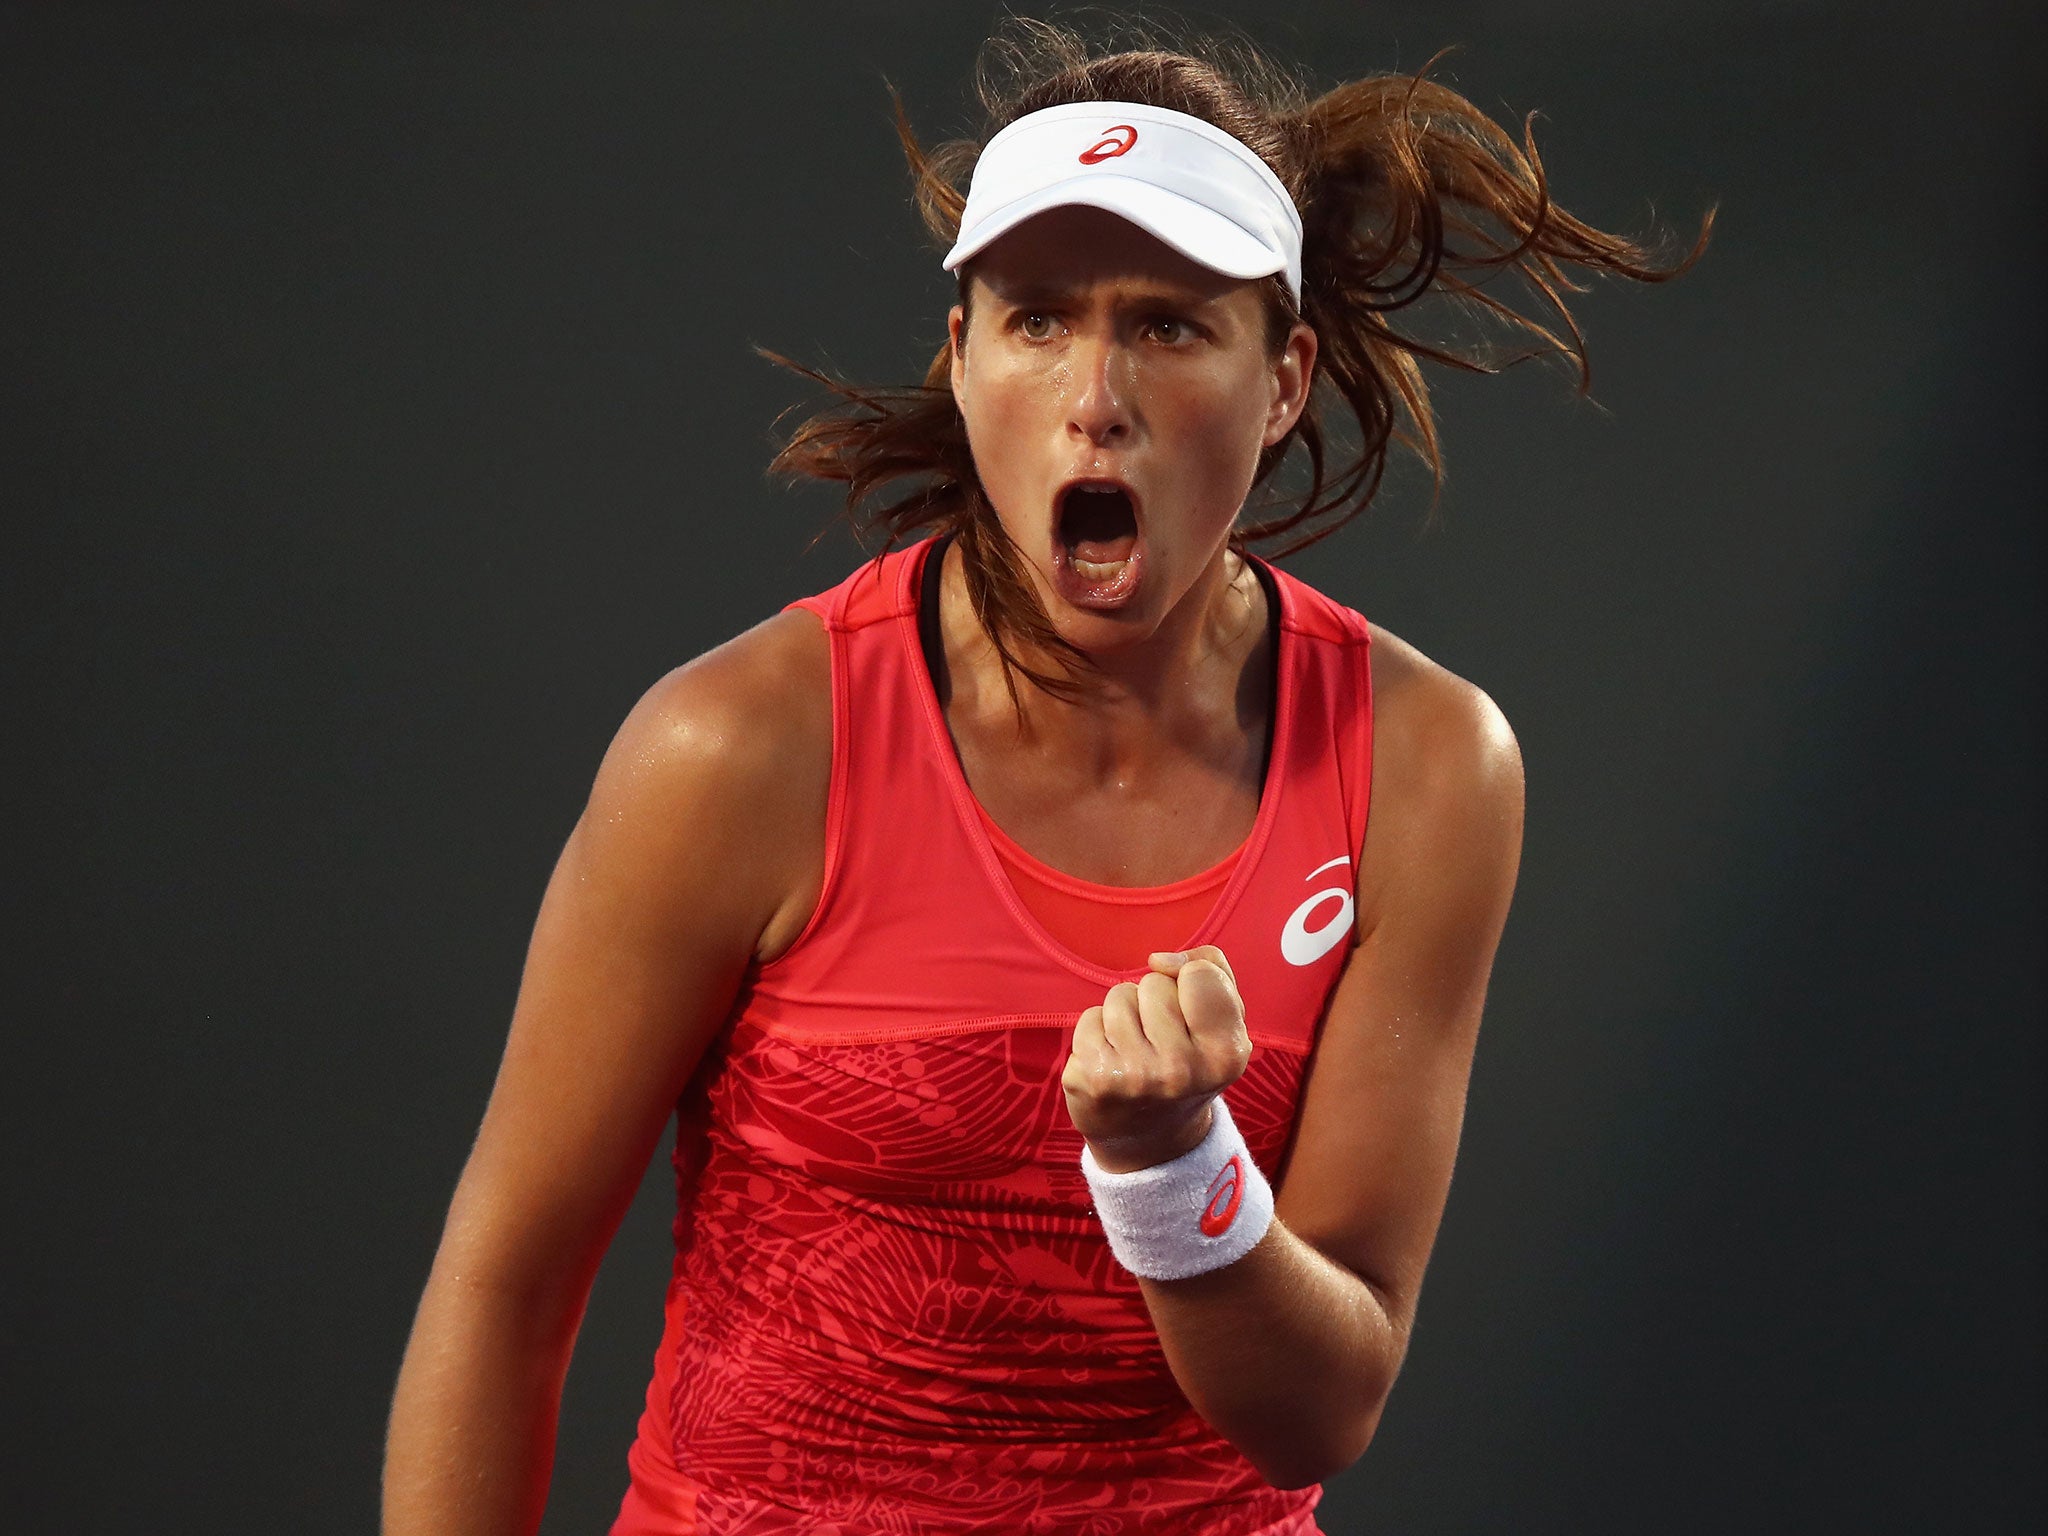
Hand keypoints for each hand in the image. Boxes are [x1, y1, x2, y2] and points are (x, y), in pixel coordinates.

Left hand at [1062, 946, 1252, 1173]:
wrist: (1151, 1142)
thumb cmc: (1190, 1063)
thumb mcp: (1225, 1024)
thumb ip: (1212, 971)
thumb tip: (1158, 960)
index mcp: (1226, 1054)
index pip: (1201, 974)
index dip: (1191, 983)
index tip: (1190, 1013)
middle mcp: (1182, 1069)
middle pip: (1154, 983)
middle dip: (1155, 1002)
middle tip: (1161, 1041)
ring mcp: (1134, 1076)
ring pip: (1119, 996)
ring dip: (1124, 1015)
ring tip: (1136, 1050)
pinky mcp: (1092, 1079)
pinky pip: (1089, 1018)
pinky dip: (1097, 1033)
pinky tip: (1111, 1063)